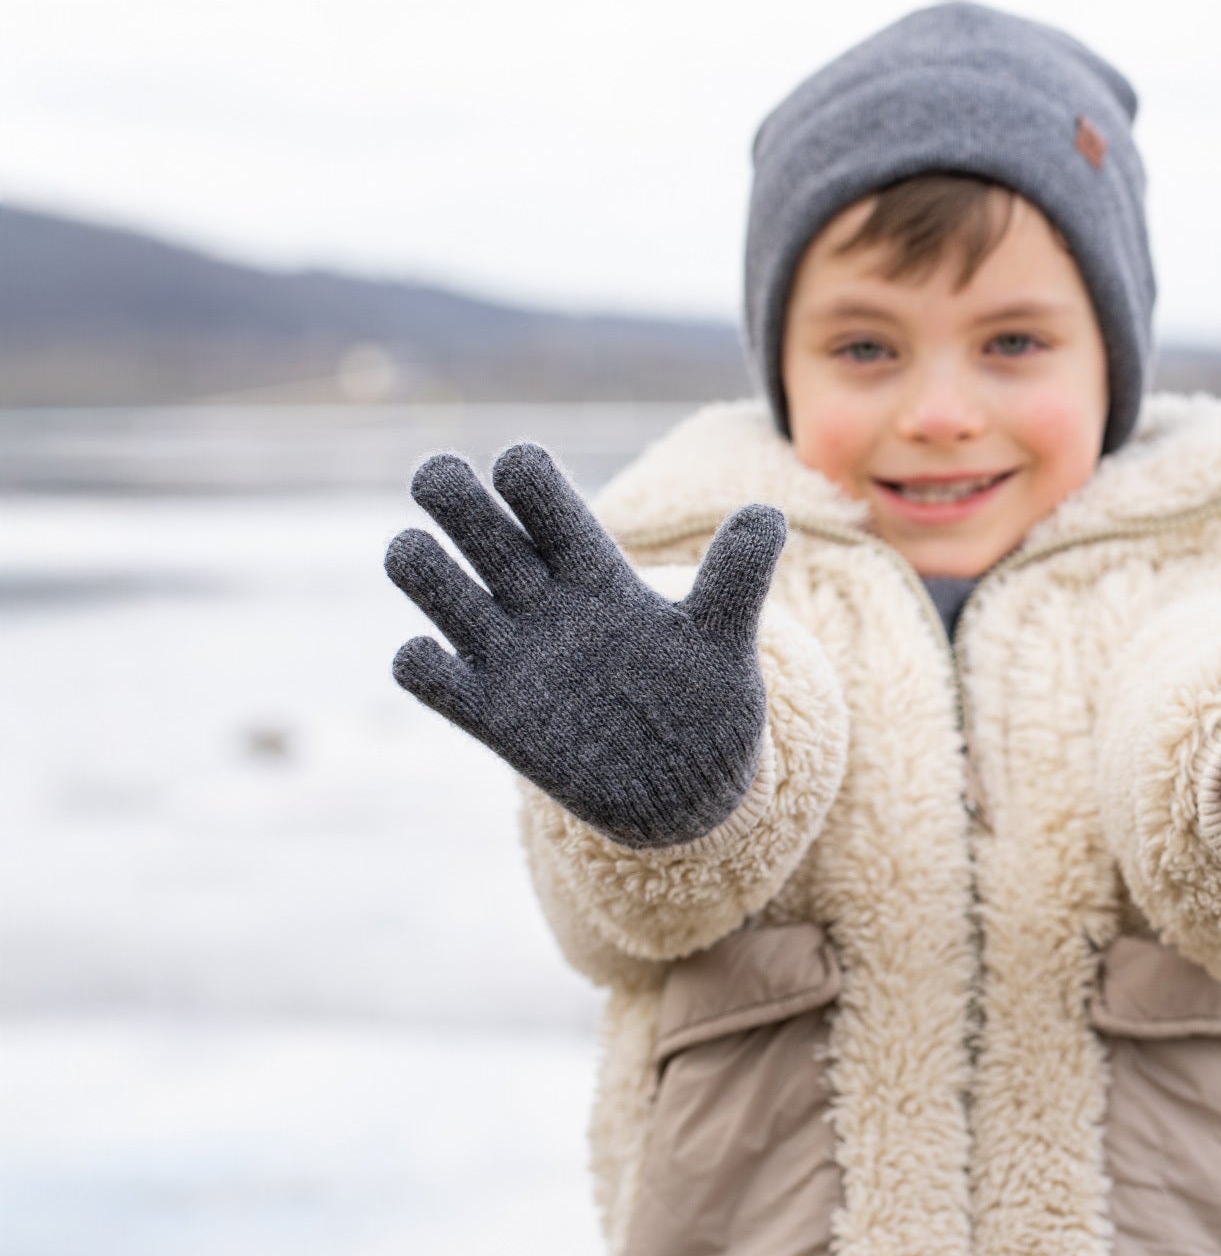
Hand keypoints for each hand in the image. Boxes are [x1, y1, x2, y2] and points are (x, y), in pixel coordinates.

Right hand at [385, 442, 786, 849]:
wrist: (685, 788)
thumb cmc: (704, 703)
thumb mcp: (724, 637)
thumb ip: (738, 577)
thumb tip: (768, 514)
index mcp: (595, 572)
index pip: (544, 501)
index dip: (523, 478)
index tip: (518, 467)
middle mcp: (543, 604)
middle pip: (477, 527)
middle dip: (451, 493)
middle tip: (437, 477)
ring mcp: (511, 657)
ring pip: (434, 584)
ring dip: (417, 564)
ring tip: (418, 558)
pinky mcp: (491, 715)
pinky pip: (424, 675)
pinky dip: (416, 660)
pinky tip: (434, 658)